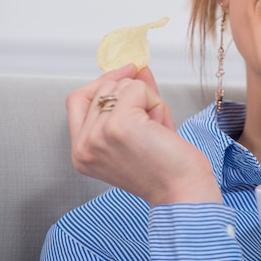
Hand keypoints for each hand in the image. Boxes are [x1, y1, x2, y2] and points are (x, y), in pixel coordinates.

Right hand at [66, 64, 222, 205]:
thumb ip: (133, 98)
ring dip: (147, 99)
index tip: (126, 72)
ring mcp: (98, 135)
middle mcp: (84, 145)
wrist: (183, 192)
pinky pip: (136, 89)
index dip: (102, 82)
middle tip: (152, 121)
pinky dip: (155, 101)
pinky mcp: (118, 126)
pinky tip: (160, 126)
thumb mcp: (142, 128)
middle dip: (133, 95)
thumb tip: (136, 68)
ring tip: (156, 130)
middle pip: (101, 88)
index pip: (77, 100)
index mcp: (82, 152)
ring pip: (121, 86)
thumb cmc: (167, 169)